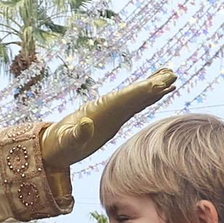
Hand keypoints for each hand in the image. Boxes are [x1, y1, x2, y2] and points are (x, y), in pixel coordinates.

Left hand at [41, 69, 177, 169]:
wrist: (51, 148)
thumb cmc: (58, 146)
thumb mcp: (65, 142)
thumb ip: (76, 135)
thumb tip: (85, 124)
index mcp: (99, 110)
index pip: (124, 98)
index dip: (140, 91)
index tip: (157, 84)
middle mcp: (107, 108)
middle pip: (134, 94)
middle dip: (152, 85)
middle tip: (172, 74)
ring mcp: (111, 113)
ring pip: (137, 98)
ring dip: (153, 89)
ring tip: (172, 77)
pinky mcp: (113, 120)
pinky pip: (134, 106)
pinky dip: (147, 99)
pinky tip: (158, 94)